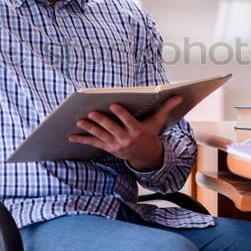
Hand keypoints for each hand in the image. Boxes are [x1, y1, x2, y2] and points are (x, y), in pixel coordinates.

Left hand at [68, 95, 183, 170]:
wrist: (145, 155)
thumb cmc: (150, 133)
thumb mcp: (158, 122)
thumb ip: (166, 108)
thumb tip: (179, 95)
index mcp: (137, 131)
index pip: (128, 121)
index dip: (120, 114)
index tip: (113, 105)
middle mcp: (125, 139)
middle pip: (112, 128)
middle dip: (101, 121)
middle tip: (91, 113)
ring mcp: (115, 145)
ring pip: (101, 136)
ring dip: (89, 129)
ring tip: (80, 121)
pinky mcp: (108, 148)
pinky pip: (94, 144)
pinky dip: (82, 140)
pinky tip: (71, 136)